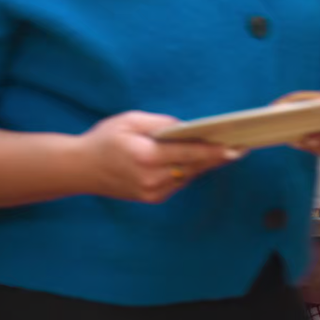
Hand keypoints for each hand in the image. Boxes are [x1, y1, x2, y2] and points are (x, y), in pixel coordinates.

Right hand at [77, 110, 246, 202]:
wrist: (79, 169)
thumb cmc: (104, 139)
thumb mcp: (130, 121)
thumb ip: (161, 124)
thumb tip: (189, 128)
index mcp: (145, 156)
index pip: (188, 154)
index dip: (214, 152)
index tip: (236, 149)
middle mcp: (151, 178)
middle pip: (194, 166)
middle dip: (216, 157)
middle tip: (241, 147)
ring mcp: (152, 191)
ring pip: (189, 175)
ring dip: (204, 164)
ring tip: (224, 150)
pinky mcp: (153, 198)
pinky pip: (179, 182)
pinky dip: (188, 170)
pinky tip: (197, 160)